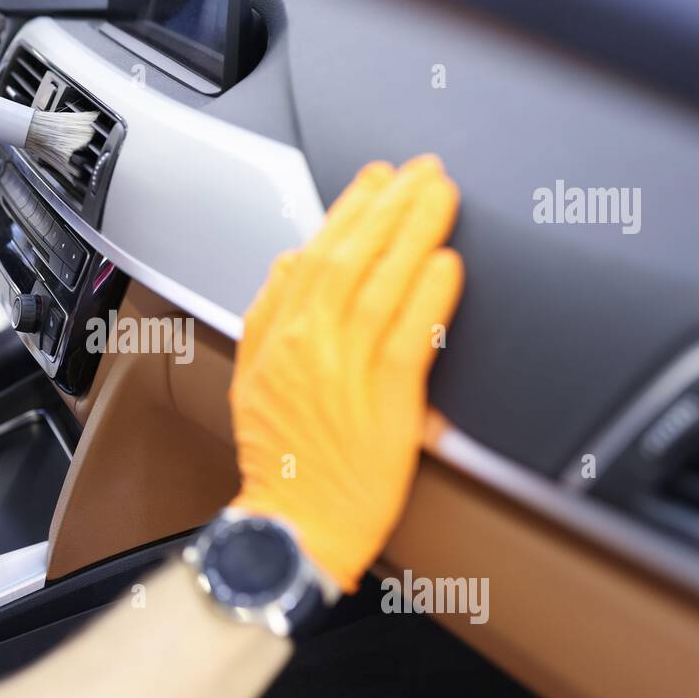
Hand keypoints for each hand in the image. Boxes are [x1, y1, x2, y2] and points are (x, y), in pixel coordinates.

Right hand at [228, 155, 463, 590]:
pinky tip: (447, 263)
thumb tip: (288, 264)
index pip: (313, 254)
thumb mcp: (251, 380)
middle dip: (388, 203)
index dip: (348, 210)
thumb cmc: (281, 462)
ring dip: (414, 230)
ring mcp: (346, 368)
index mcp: (276, 336)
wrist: (293, 526)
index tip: (375, 181)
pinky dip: (430, 294)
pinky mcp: (388, 398)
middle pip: (351, 254)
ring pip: (382, 281)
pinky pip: (412, 333)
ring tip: (439, 195)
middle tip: (419, 171)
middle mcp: (308, 343)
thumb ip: (268, 317)